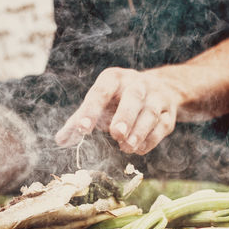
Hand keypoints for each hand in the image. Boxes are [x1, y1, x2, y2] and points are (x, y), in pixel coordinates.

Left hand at [54, 67, 181, 154]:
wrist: (160, 88)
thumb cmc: (119, 99)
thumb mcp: (99, 102)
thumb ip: (79, 120)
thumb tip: (60, 141)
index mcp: (114, 78)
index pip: (101, 91)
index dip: (91, 109)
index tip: (82, 128)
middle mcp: (137, 83)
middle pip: (133, 97)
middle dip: (125, 116)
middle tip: (115, 134)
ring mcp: (156, 96)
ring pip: (150, 112)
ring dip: (139, 131)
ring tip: (126, 147)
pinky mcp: (169, 112)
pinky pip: (162, 125)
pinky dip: (151, 139)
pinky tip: (138, 149)